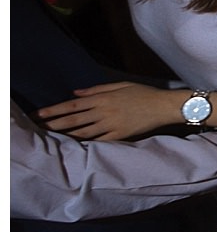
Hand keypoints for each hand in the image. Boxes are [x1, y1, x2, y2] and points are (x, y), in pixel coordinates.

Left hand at [37, 82, 180, 141]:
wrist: (164, 106)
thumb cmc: (144, 93)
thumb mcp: (120, 85)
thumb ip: (96, 89)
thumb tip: (75, 93)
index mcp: (102, 98)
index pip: (72, 105)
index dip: (53, 110)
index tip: (38, 114)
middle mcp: (103, 112)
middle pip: (72, 120)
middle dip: (53, 124)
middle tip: (37, 128)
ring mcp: (111, 125)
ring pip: (82, 132)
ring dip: (64, 135)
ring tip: (50, 138)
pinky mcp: (119, 135)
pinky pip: (98, 141)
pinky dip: (85, 144)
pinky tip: (73, 146)